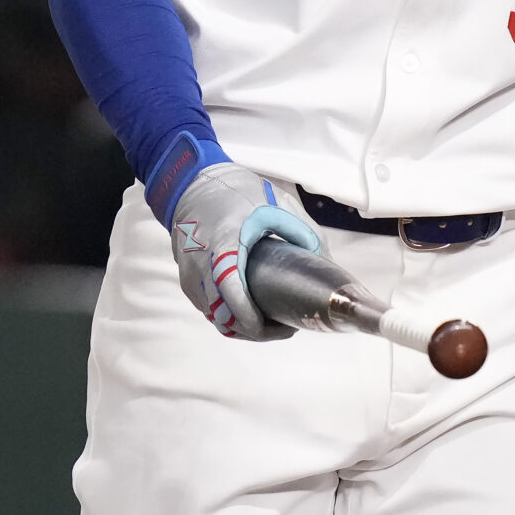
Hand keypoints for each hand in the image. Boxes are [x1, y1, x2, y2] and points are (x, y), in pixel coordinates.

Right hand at [169, 163, 319, 340]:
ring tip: (276, 322)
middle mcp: (200, 265)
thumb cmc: (234, 193)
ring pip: (217, 318)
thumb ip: (304, 233)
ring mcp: (191, 277)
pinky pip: (211, 310)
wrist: (192, 185)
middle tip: (288, 326)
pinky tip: (256, 313)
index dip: (250, 315)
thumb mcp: (277, 204)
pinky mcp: (189, 282)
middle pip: (223, 315)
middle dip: (257, 329)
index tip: (277, 325)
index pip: (229, 288)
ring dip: (245, 327)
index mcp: (223, 242)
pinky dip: (232, 317)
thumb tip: (325, 262)